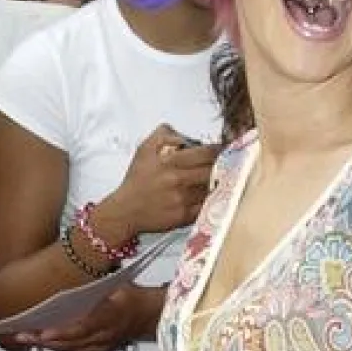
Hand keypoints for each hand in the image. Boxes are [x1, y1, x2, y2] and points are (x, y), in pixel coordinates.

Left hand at [16, 284, 161, 350]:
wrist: (149, 315)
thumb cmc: (132, 296)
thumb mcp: (117, 281)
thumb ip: (97, 279)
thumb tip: (75, 265)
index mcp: (111, 315)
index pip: (83, 326)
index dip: (62, 332)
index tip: (43, 332)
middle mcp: (106, 334)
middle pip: (72, 342)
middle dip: (45, 340)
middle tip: (22, 335)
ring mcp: (103, 346)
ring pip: (71, 350)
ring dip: (48, 346)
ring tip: (27, 339)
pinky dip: (60, 348)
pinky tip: (45, 343)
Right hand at [97, 125, 218, 240]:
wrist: (125, 210)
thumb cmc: (137, 180)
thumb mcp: (144, 150)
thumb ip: (163, 135)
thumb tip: (182, 134)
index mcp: (170, 162)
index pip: (206, 153)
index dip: (219, 150)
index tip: (224, 149)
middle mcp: (177, 181)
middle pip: (213, 171)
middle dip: (222, 166)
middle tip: (226, 164)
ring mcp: (182, 200)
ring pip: (212, 189)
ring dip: (218, 183)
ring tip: (218, 179)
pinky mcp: (184, 217)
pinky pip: (207, 206)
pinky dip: (211, 200)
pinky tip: (209, 195)